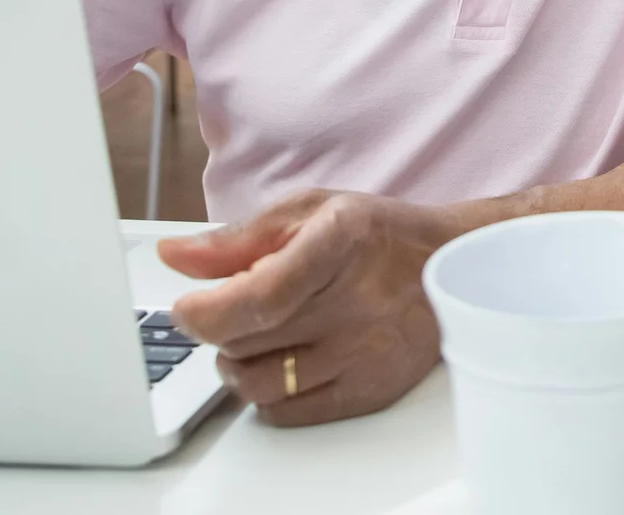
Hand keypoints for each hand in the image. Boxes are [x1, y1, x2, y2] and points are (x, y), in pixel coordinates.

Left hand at [159, 188, 459, 425]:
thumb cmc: (375, 235)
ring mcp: (366, 352)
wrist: (450, 264)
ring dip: (238, 363)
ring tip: (256, 336)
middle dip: (220, 327)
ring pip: (258, 383)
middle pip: (245, 340)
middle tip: (233, 308)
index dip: (205, 311)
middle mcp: (357, 301)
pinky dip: (268, 392)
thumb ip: (237, 240)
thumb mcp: (309, 212)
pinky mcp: (370, 390)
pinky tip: (284, 361)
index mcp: (340, 242)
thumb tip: (173, 257)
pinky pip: (286, 413)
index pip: (258, 296)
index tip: (187, 308)